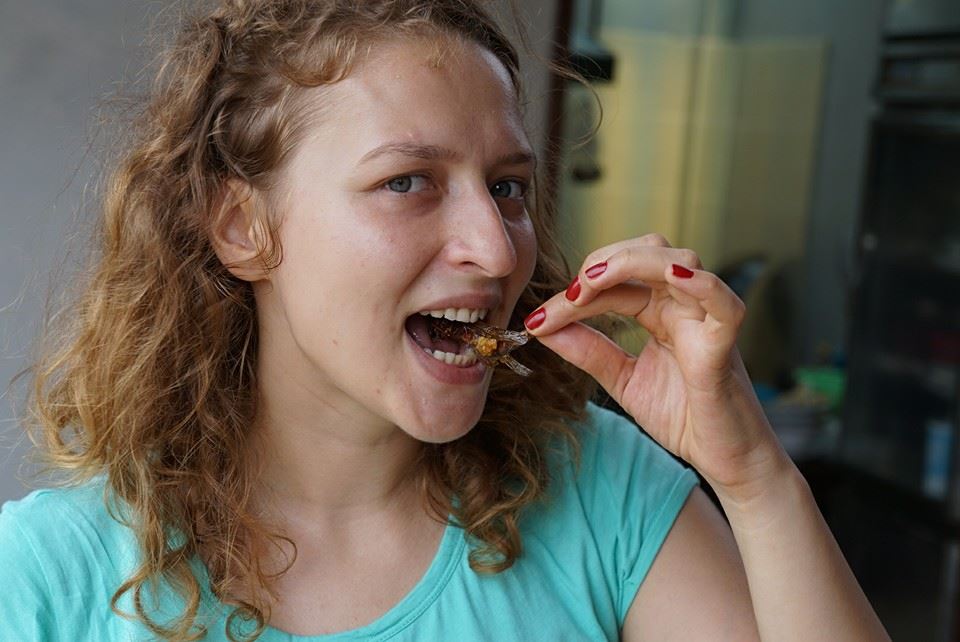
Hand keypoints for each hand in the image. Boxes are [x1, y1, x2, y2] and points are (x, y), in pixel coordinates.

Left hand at [524, 234, 791, 501]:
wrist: (723, 460)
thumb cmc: (683, 417)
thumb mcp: (623, 380)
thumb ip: (588, 352)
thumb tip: (542, 327)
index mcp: (660, 311)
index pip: (615, 284)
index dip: (574, 294)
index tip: (536, 321)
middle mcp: (684, 306)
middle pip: (646, 252)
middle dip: (602, 262)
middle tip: (569, 293)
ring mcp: (706, 320)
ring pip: (679, 261)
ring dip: (632, 261)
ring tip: (593, 282)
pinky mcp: (725, 343)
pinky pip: (722, 301)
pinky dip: (700, 283)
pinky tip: (670, 276)